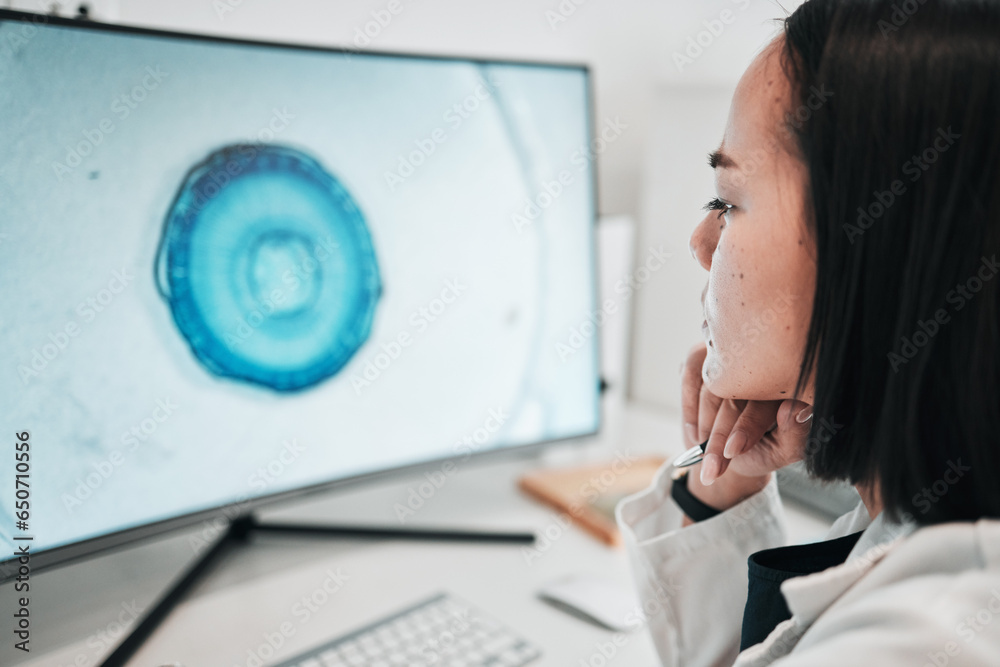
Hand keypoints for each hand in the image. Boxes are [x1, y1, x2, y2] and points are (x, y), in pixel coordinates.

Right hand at [680, 342, 813, 510]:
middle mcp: (763, 359)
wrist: (726, 448)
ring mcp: (730, 353)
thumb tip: (796, 410)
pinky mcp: (702, 352)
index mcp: (790, 380)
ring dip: (702, 424)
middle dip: (718, 436)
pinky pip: (691, 375)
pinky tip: (694, 433)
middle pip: (734, 395)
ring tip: (701, 452)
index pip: (766, 400)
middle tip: (712, 467)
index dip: (747, 427)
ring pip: (710, 387)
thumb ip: (796, 437)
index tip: (731, 452)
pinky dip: (689, 407)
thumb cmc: (762, 448)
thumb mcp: (781, 451)